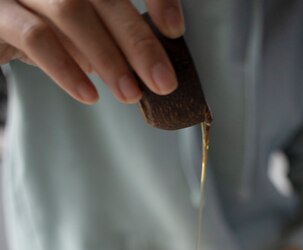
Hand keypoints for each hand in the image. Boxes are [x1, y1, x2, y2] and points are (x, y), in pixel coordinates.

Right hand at [0, 0, 182, 103]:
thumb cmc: (38, 23)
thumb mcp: (80, 26)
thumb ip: (109, 34)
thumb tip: (151, 64)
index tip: (175, 29)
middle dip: (138, 41)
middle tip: (162, 81)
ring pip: (71, 11)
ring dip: (108, 58)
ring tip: (130, 94)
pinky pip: (35, 36)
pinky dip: (66, 69)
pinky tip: (89, 94)